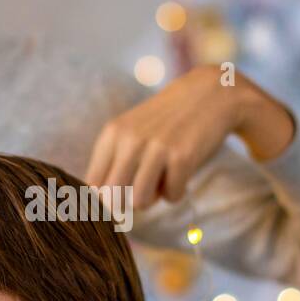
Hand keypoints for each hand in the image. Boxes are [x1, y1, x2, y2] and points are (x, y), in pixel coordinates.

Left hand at [85, 65, 296, 209]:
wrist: (208, 94)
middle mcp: (129, 140)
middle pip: (113, 198)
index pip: (91, 185)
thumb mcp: (131, 131)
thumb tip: (101, 206)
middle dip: (128, 201)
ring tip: (162, 179)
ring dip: (154, 198)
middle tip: (143, 186)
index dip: (103, 200)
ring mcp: (156, 148)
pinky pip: (171, 197)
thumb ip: (112, 163)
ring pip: (140, 202)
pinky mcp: (181, 157)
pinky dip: (177, 191)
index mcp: (112, 134)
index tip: (117, 198)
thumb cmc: (165, 121)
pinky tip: (181, 172)